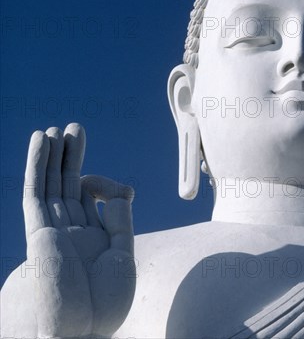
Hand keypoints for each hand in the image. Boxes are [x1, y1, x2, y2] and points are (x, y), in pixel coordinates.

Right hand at [23, 123, 135, 337]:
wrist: (82, 330)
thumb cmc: (106, 302)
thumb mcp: (123, 255)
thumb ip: (121, 221)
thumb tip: (122, 193)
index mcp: (94, 237)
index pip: (93, 197)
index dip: (104, 184)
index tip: (122, 191)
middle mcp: (71, 230)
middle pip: (68, 185)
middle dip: (71, 157)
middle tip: (74, 129)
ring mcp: (53, 230)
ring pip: (49, 184)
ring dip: (51, 156)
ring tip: (54, 130)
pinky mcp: (38, 232)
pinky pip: (35, 192)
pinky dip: (36, 166)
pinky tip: (39, 142)